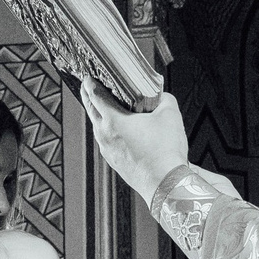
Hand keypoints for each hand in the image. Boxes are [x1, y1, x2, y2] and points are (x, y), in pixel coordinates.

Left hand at [79, 81, 189, 198]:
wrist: (165, 183)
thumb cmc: (165, 150)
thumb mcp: (170, 114)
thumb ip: (164, 98)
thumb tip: (160, 96)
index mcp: (113, 120)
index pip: (95, 95)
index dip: (90, 83)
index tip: (88, 76)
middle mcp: (104, 135)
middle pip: (90, 110)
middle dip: (88, 96)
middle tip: (88, 86)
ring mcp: (107, 150)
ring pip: (97, 127)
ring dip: (97, 114)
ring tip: (104, 106)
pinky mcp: (113, 162)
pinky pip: (105, 140)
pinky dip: (107, 130)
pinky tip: (119, 130)